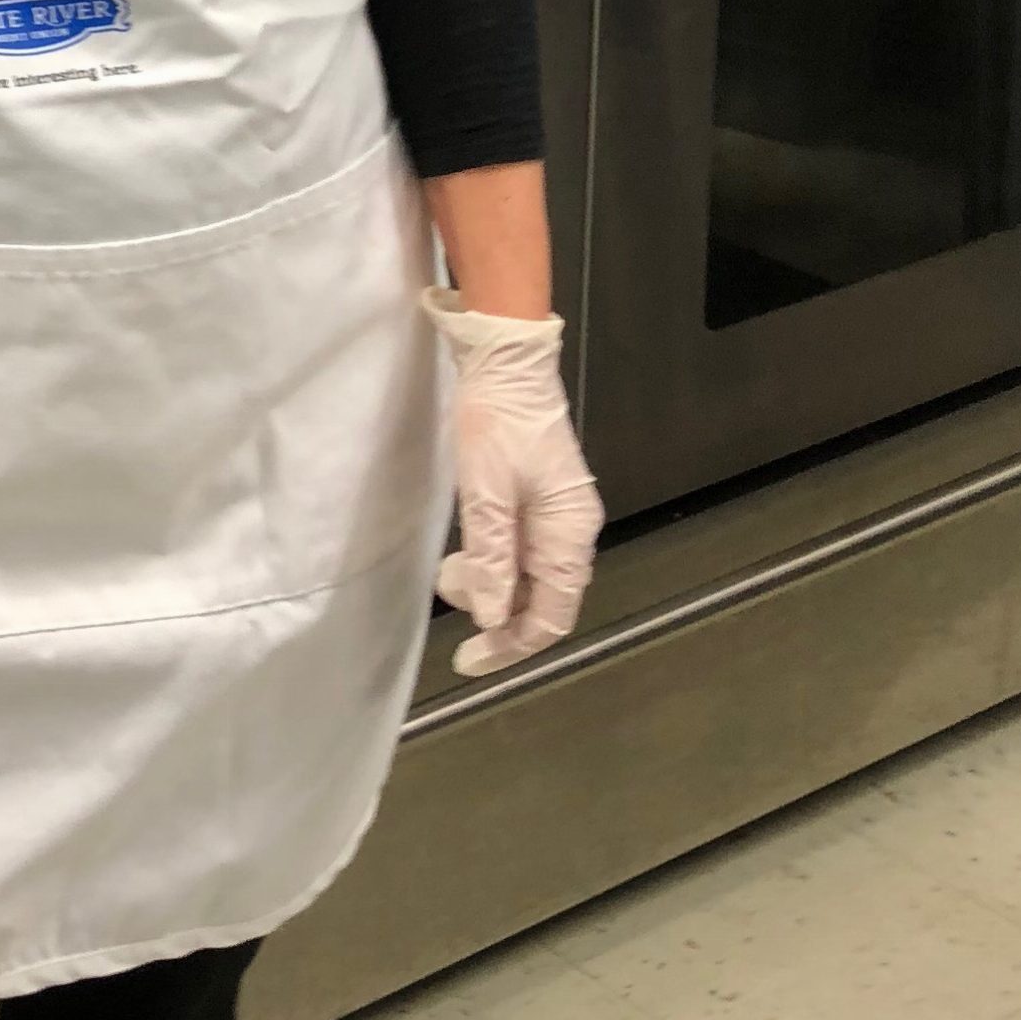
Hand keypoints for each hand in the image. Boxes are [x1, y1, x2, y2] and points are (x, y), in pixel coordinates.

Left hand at [425, 290, 603, 679]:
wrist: (506, 360)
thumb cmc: (496, 420)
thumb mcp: (485, 491)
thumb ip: (492, 558)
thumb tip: (494, 618)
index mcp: (569, 533)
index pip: (551, 615)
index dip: (511, 645)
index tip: (468, 659)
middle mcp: (572, 530)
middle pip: (542, 600)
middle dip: (495, 611)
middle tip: (448, 592)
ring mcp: (558, 516)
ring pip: (529, 576)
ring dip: (491, 584)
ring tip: (450, 570)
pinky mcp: (541, 501)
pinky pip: (522, 550)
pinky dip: (494, 561)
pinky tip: (467, 553)